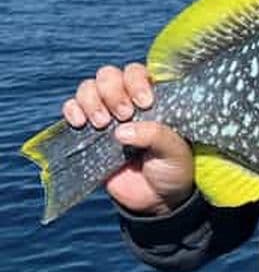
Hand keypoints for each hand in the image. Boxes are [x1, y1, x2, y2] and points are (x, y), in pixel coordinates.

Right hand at [62, 63, 194, 215]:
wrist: (156, 199)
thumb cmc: (173, 168)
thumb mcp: (174, 151)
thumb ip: (155, 136)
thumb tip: (121, 131)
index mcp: (153, 98)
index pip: (138, 72)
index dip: (136, 81)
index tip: (144, 103)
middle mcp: (128, 100)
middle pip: (109, 75)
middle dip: (113, 91)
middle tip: (123, 115)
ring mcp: (106, 115)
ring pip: (88, 87)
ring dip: (91, 100)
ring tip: (102, 123)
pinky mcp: (88, 133)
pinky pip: (71, 109)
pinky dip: (71, 109)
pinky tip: (79, 122)